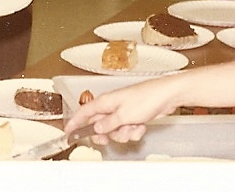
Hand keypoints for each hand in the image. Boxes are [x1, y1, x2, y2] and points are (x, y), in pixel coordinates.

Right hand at [62, 78, 182, 144]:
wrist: (166, 96)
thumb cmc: (146, 98)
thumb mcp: (123, 115)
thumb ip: (108, 124)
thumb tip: (96, 129)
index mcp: (105, 101)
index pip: (84, 112)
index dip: (74, 122)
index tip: (68, 131)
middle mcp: (112, 105)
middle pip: (99, 125)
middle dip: (105, 134)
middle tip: (108, 138)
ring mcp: (122, 111)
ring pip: (114, 130)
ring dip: (123, 133)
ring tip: (132, 127)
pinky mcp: (132, 115)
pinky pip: (126, 129)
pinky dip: (133, 131)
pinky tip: (140, 126)